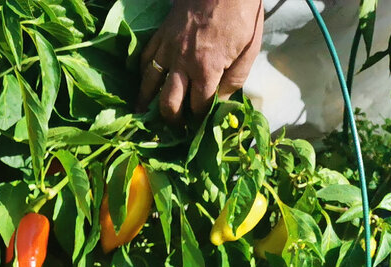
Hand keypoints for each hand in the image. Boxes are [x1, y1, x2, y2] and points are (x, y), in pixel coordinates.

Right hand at [137, 0, 263, 121]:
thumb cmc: (242, 14)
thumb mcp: (249, 49)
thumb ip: (235, 80)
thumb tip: (221, 102)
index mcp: (207, 69)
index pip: (197, 106)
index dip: (198, 120)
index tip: (198, 126)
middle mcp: (183, 63)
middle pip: (169, 102)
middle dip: (172, 120)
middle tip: (175, 127)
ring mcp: (168, 48)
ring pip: (150, 83)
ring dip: (146, 103)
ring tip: (144, 116)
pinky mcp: (161, 34)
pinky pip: (145, 58)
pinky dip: (142, 73)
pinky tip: (144, 82)